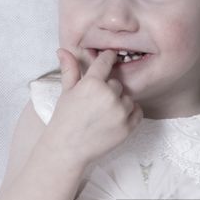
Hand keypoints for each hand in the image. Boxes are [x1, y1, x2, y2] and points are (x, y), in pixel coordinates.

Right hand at [45, 47, 142, 166]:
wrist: (68, 148)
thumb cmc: (65, 119)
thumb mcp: (66, 92)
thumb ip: (70, 70)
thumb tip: (63, 50)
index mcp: (92, 83)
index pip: (106, 62)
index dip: (108, 58)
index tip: (110, 57)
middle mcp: (109, 95)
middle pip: (117, 83)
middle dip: (109, 89)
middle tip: (96, 101)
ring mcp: (120, 112)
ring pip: (127, 97)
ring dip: (119, 102)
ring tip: (104, 113)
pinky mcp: (128, 127)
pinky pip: (137, 111)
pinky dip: (130, 113)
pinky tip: (116, 117)